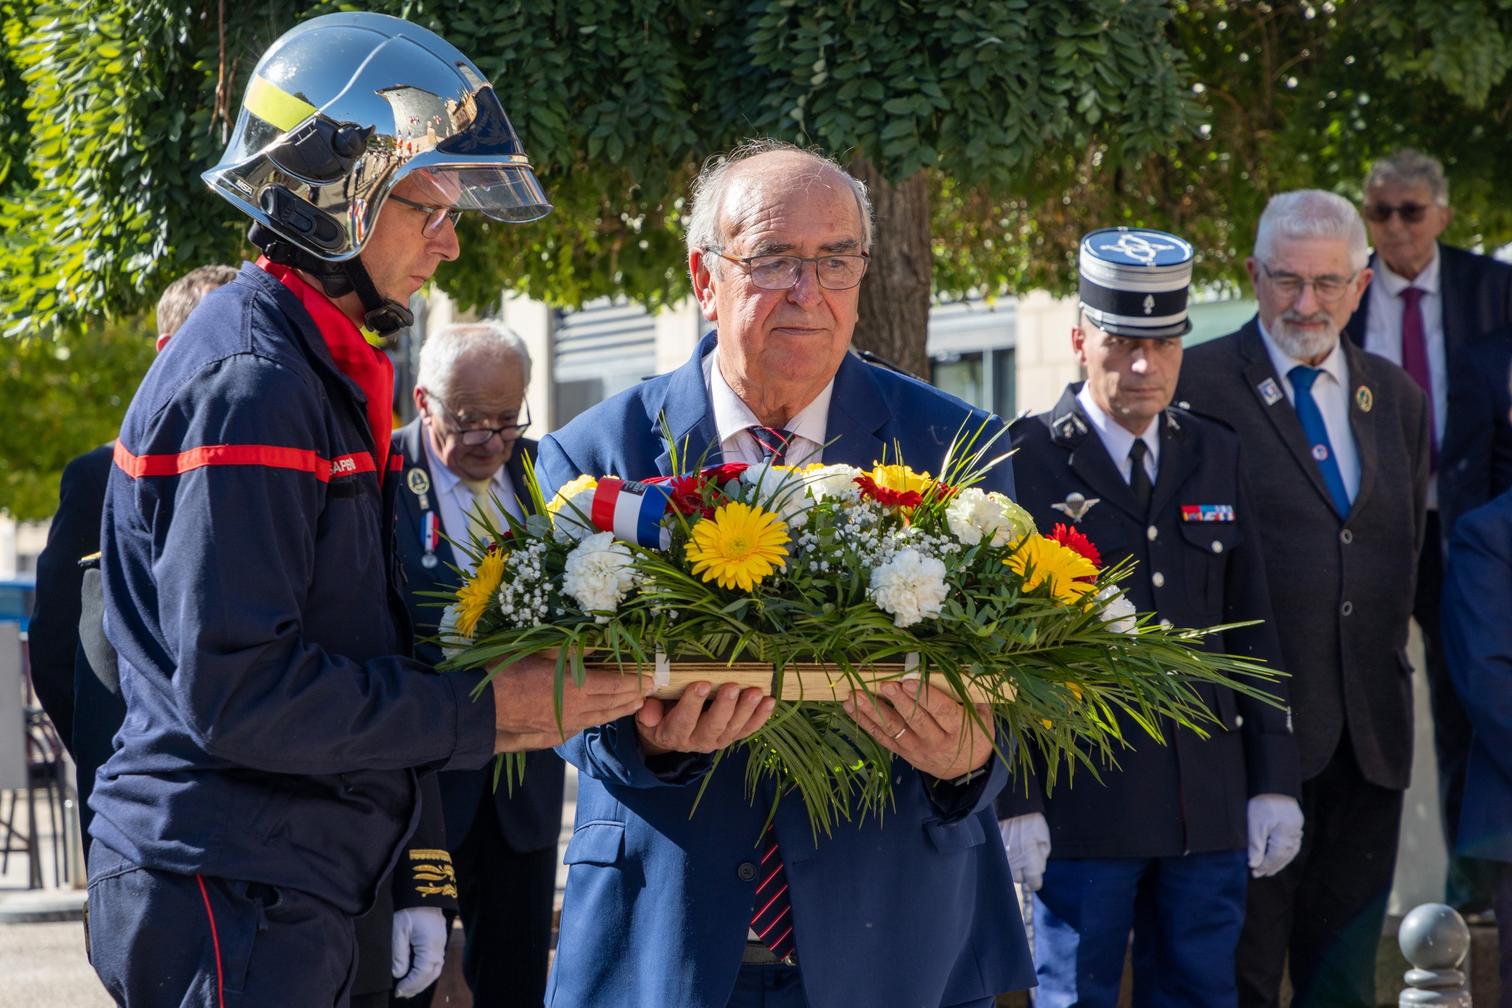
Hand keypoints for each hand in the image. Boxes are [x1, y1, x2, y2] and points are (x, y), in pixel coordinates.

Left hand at [390, 907, 446, 998]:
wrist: (422, 890)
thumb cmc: (409, 909)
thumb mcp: (399, 931)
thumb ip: (399, 954)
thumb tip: (398, 974)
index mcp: (430, 946)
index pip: (422, 973)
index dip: (410, 985)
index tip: (398, 990)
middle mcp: (439, 947)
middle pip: (431, 974)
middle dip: (417, 986)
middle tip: (402, 993)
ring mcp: (441, 943)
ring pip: (435, 969)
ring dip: (423, 981)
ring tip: (408, 988)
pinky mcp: (439, 940)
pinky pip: (436, 962)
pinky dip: (427, 972)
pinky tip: (417, 974)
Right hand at [490, 653, 653, 752]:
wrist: (481, 710)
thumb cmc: (508, 673)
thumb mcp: (541, 652)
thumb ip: (571, 652)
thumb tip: (595, 649)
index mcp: (577, 687)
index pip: (616, 685)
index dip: (636, 681)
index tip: (652, 677)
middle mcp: (577, 710)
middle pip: (613, 704)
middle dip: (634, 697)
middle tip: (650, 691)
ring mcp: (566, 725)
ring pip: (601, 719)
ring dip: (620, 711)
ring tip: (635, 705)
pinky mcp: (554, 735)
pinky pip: (583, 727)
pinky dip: (599, 720)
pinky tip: (602, 717)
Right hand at [635, 682, 775, 755]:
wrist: (670, 735)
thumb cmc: (659, 716)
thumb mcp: (646, 715)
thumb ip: (648, 711)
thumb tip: (648, 708)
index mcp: (673, 734)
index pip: (683, 720)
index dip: (692, 704)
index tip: (701, 684)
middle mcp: (697, 741)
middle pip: (713, 726)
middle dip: (724, 706)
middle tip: (732, 686)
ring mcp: (717, 740)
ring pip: (734, 728)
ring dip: (746, 710)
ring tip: (755, 692)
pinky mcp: (731, 737)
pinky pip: (748, 730)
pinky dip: (760, 717)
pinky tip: (769, 702)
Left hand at [841, 679, 993, 780]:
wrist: (967, 770)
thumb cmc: (974, 734)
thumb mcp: (983, 716)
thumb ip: (972, 696)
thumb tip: (958, 668)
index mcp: (959, 729)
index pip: (941, 711)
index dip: (924, 696)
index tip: (907, 681)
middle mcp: (936, 741)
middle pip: (915, 720)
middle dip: (898, 702)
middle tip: (884, 684)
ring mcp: (916, 749)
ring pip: (893, 729)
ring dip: (873, 711)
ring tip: (856, 696)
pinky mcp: (902, 753)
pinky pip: (881, 737)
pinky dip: (865, 722)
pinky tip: (850, 707)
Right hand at [998, 813, 1050, 891]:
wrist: (1012, 807)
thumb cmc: (1031, 821)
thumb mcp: (1044, 838)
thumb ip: (1042, 856)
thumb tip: (1038, 865)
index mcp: (1030, 861)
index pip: (1033, 884)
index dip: (1035, 882)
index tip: (1035, 880)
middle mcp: (1015, 863)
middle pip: (1020, 879)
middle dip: (1024, 873)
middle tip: (1026, 861)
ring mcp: (1003, 858)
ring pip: (1008, 872)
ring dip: (1014, 868)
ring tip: (1017, 855)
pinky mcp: (994, 851)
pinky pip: (1000, 862)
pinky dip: (1004, 860)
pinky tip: (1008, 851)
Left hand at [1246, 793, 1303, 877]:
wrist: (1275, 784)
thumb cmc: (1264, 803)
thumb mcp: (1255, 824)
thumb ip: (1256, 845)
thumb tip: (1254, 864)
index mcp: (1284, 838)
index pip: (1273, 857)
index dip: (1264, 866)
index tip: (1254, 873)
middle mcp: (1293, 836)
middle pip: (1283, 856)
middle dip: (1271, 866)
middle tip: (1261, 874)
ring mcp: (1297, 830)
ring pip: (1290, 851)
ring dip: (1280, 861)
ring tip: (1271, 869)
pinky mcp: (1296, 823)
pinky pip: (1294, 843)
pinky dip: (1287, 852)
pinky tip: (1283, 854)